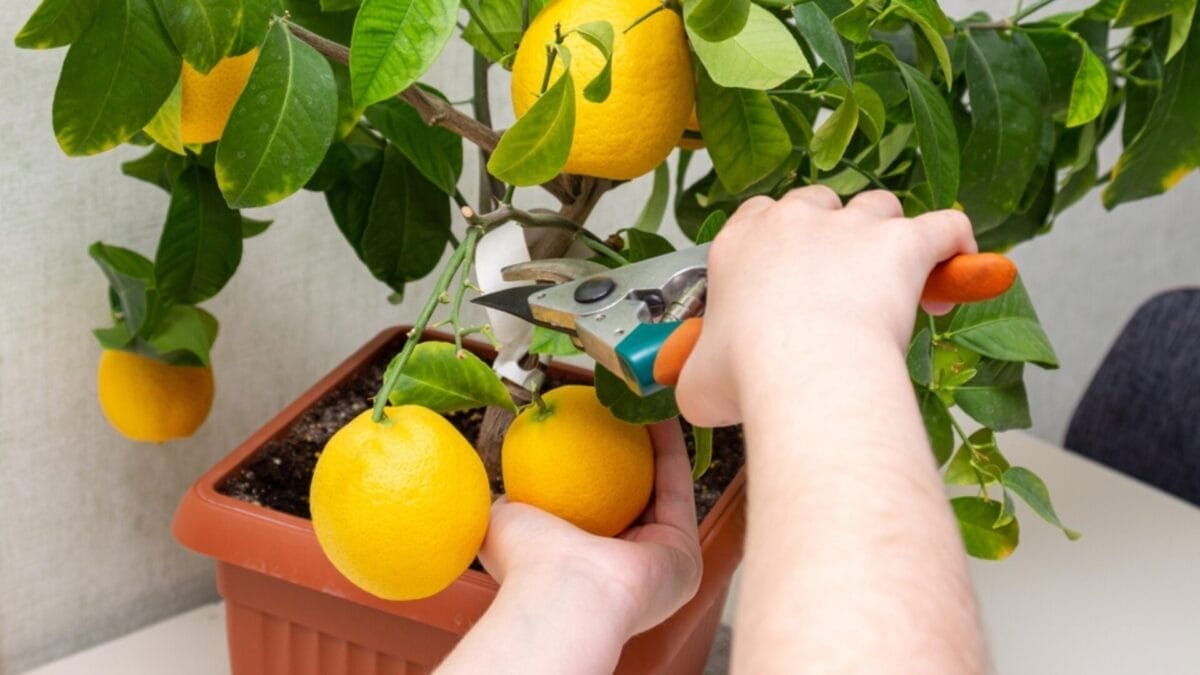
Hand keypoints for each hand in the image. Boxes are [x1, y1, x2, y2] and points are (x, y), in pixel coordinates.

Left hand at [478, 420, 702, 636]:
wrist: (565, 592)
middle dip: (630, 451)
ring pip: (661, 488)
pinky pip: (676, 485)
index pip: (595, 510)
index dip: (594, 467)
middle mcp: (629, 567)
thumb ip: (512, 504)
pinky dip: (667, 446)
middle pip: (634, 497)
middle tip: (620, 410)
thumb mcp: (507, 523)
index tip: (589, 428)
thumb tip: (509, 488)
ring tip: (640, 401)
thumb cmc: (527, 563)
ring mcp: (662, 560)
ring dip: (654, 442)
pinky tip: (654, 412)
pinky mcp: (685, 546)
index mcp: (588, 567)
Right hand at [676, 186, 975, 426]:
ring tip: (892, 278)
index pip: (757, 216)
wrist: (802, 369)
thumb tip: (698, 388)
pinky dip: (954, 242)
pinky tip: (959, 260)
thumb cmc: (745, 375)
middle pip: (818, 204)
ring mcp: (851, 228)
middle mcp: (793, 222)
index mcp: (739, 243)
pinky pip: (944, 226)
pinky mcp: (903, 243)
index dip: (776, 243)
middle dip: (830, 233)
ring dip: (884, 233)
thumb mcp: (697, 383)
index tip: (786, 279)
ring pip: (876, 206)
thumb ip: (697, 372)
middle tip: (837, 284)